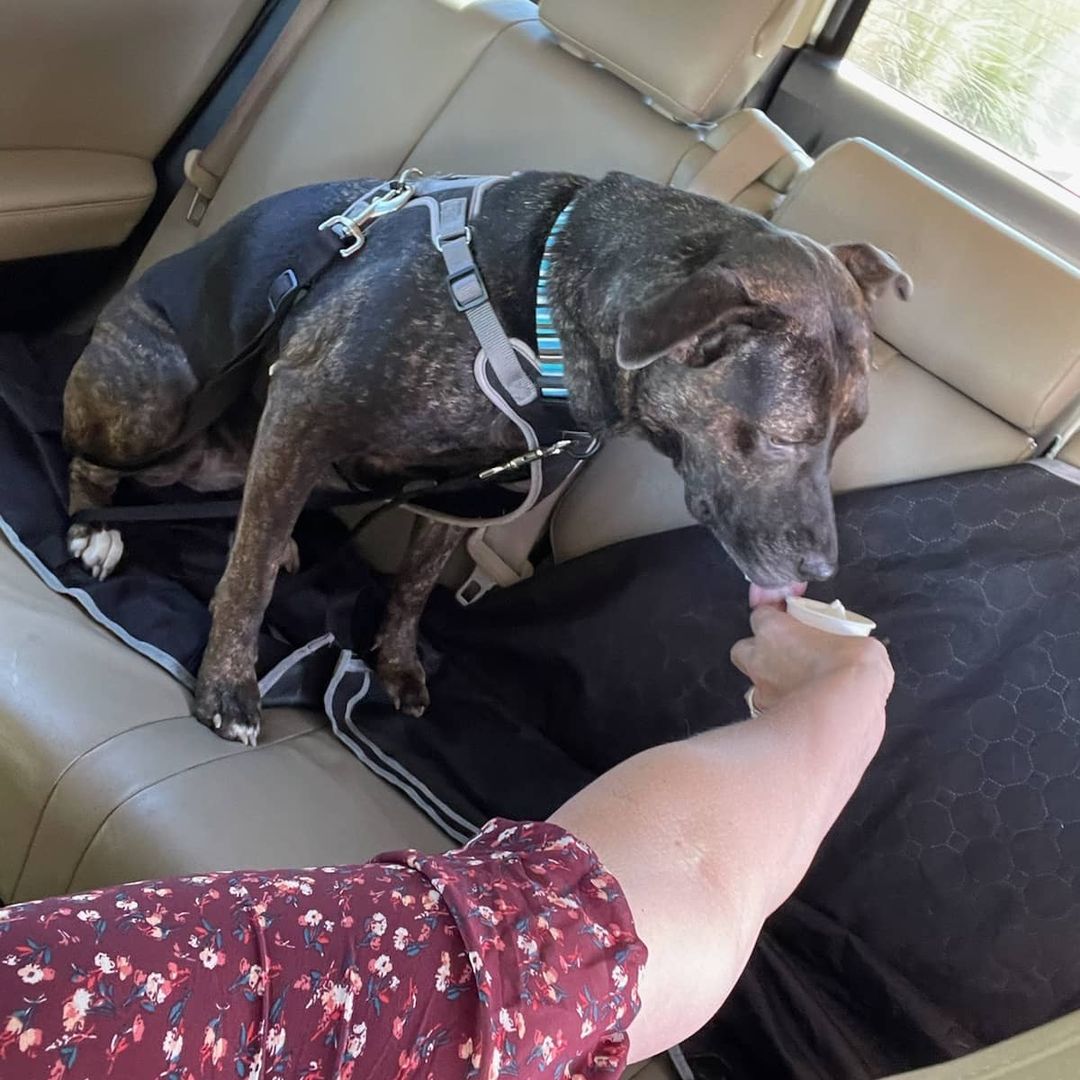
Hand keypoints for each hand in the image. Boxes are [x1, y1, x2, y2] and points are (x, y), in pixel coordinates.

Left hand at [730, 606, 892, 711]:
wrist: (844, 714)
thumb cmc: (848, 673)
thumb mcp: (862, 645)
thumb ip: (847, 644)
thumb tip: (858, 652)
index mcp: (775, 630)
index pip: (762, 614)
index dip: (775, 617)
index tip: (792, 621)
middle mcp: (760, 659)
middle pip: (744, 649)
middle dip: (761, 651)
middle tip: (788, 654)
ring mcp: (761, 691)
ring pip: (754, 683)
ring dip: (771, 683)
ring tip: (798, 687)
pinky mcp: (767, 718)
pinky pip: (769, 710)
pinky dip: (782, 710)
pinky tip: (803, 712)